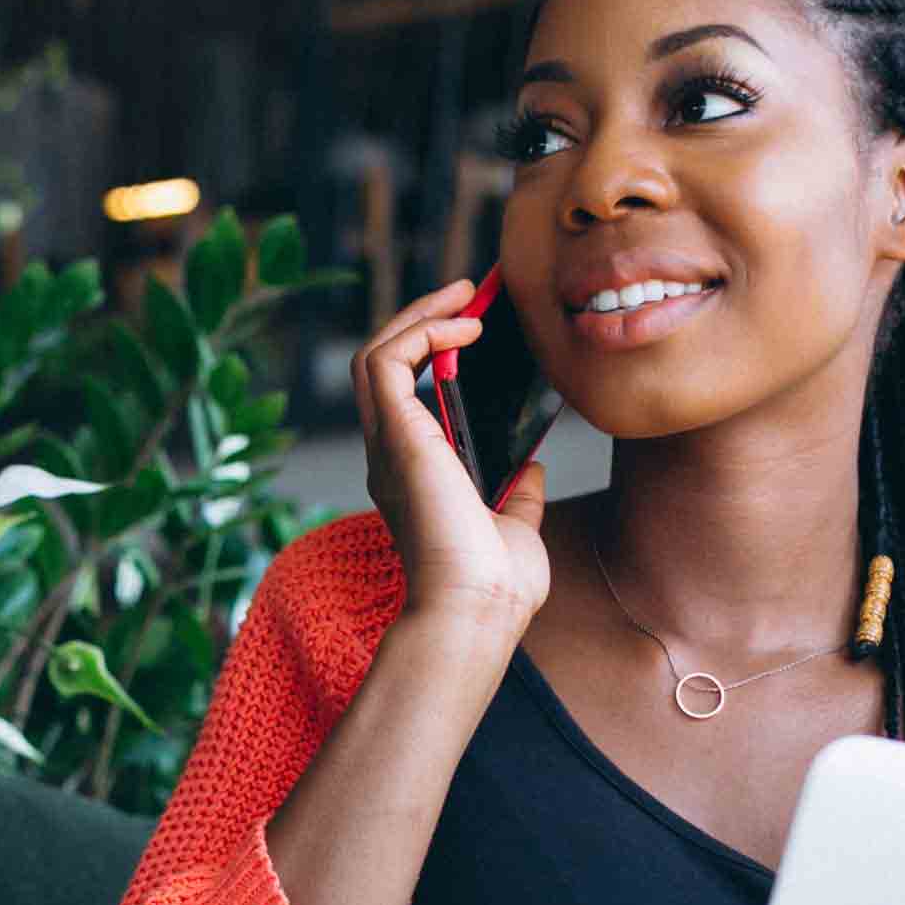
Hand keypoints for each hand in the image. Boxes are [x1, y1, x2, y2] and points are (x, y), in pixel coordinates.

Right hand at [351, 278, 549, 643]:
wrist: (477, 609)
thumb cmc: (494, 586)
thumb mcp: (514, 527)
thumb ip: (516, 495)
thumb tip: (529, 465)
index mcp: (414, 475)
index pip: (406, 396)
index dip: (432, 354)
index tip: (475, 328)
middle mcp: (391, 455)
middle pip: (383, 365)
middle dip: (422, 320)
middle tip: (469, 295)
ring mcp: (387, 445)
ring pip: (375, 354)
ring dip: (420, 315)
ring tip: (466, 297)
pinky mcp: (396, 435)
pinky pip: (387, 361)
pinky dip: (422, 332)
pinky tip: (464, 329)